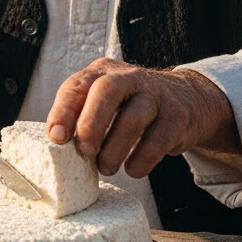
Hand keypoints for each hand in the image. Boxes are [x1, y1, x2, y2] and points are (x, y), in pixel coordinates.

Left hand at [46, 58, 240, 177]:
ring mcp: (155, 94)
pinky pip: (158, 140)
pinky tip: (132, 169)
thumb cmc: (129, 105)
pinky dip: (141, 159)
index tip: (55, 137)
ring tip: (106, 167)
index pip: (76, 85)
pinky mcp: (176, 116)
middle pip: (105, 92)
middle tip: (84, 152)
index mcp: (101, 72)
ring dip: (114, 149)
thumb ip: (81, 115)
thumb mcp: (103, 100)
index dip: (63, 111)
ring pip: (132, 118)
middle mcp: (128, 77)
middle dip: (90, 125)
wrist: (185, 100)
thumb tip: (57, 145)